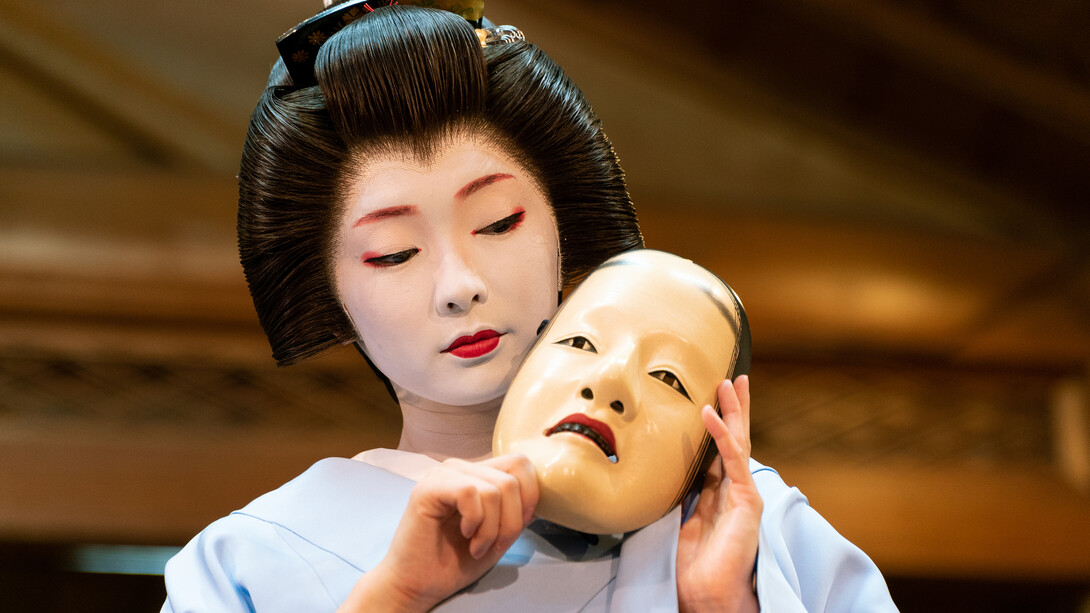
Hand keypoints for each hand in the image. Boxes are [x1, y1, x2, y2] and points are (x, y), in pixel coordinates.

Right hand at [339, 454, 538, 612]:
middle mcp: (460, 468)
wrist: (416, 585)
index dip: (529, 497)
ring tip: (477, 546)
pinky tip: (465, 536)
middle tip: (494, 545)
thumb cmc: (453, 562)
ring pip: (495, 489)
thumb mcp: (498, 534)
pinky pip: (470, 493)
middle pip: (513, 477)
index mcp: (477, 475)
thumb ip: (516, 512)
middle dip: (512, 520)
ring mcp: (443, 474)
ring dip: (492, 528)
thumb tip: (539, 497)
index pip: (520, 464)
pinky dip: (475, 522)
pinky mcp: (428, 487)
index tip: (515, 529)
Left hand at [676, 376, 761, 612]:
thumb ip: (678, 493)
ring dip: (733, 411)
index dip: (717, 424)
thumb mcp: (679, 518)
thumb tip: (658, 471)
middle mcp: (735, 490)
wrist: (706, 592)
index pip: (719, 450)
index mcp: (719, 494)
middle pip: (736, 439)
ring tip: (729, 383)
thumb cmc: (691, 565)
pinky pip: (733, 459)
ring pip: (740, 442)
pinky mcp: (747, 500)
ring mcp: (744, 494)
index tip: (713, 399)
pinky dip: (722, 434)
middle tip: (734, 379)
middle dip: (735, 408)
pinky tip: (711, 414)